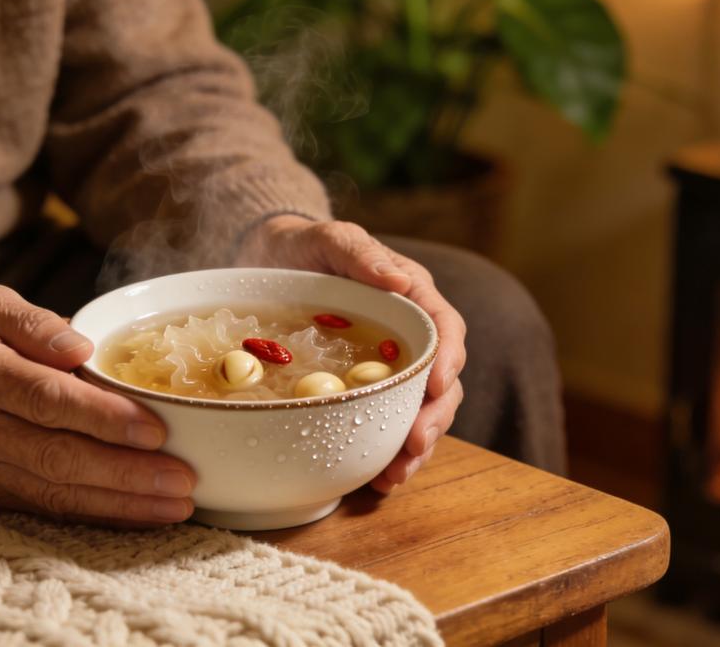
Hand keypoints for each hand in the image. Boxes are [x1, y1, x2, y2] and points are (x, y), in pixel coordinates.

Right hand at [0, 285, 195, 526]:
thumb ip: (35, 323)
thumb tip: (82, 346)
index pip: (46, 400)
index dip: (103, 418)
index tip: (156, 429)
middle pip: (56, 457)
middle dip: (126, 474)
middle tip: (183, 480)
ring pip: (53, 493)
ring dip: (120, 504)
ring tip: (175, 506)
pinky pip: (43, 507)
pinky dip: (94, 514)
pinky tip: (138, 514)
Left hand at [236, 215, 466, 492]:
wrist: (271, 260)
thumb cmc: (306, 244)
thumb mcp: (330, 239)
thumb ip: (360, 254)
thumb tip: (398, 280)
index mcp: (412, 295)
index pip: (445, 328)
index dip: (448, 359)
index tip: (437, 387)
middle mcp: (410, 334)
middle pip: (441, 380)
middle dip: (433, 417)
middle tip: (415, 445)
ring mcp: (390, 365)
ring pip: (418, 410)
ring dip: (414, 447)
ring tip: (395, 478)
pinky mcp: (367, 389)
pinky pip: (386, 423)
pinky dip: (385, 452)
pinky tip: (375, 480)